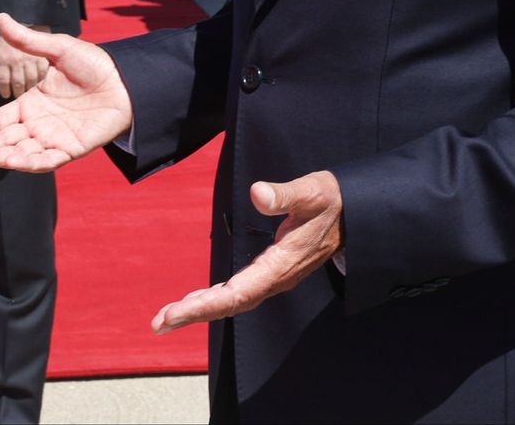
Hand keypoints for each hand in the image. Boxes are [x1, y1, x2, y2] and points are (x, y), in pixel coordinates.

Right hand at [0, 13, 132, 172]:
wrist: (126, 80)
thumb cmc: (94, 64)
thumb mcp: (57, 49)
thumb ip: (28, 40)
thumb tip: (0, 17)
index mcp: (31, 104)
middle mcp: (37, 125)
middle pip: (1, 141)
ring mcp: (53, 139)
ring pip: (18, 153)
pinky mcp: (70, 150)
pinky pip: (45, 160)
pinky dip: (27, 162)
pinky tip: (8, 161)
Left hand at [151, 171, 343, 332]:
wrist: (355, 215)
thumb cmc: (330, 201)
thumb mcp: (310, 191)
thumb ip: (284, 194)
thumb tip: (256, 194)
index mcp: (281, 264)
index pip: (237, 293)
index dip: (204, 305)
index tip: (175, 313)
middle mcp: (275, 278)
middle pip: (230, 304)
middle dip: (194, 314)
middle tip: (158, 323)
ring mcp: (274, 277)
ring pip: (233, 300)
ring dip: (201, 308)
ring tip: (168, 317)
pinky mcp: (272, 271)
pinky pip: (239, 292)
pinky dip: (215, 298)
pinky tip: (198, 299)